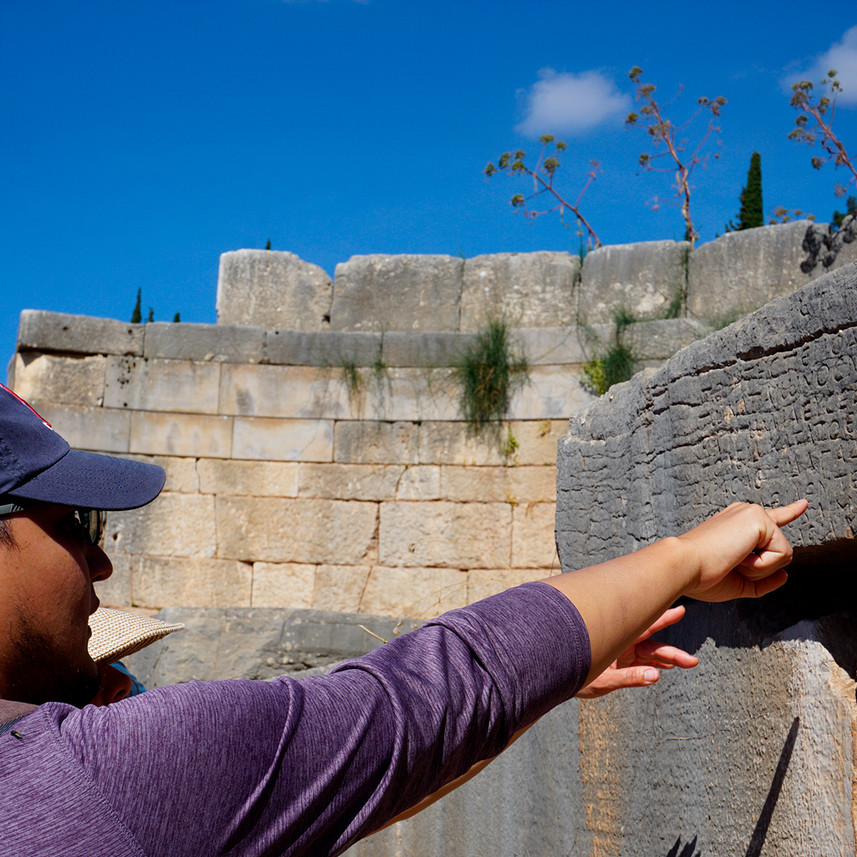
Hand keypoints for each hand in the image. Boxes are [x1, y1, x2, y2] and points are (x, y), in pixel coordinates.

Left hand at [576, 606, 697, 698]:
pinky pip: (641, 666)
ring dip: (667, 659)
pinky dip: (654, 667)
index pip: (644, 627)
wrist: (557, 676)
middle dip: (672, 652)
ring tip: (688, 662)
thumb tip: (656, 677)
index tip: (681, 610)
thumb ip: (628, 678)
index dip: (663, 618)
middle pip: (652, 645)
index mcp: (617, 639)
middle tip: (692, 660)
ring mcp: (622, 655)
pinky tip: (666, 668)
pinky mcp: (620, 666)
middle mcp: (622, 644)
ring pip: (650, 656)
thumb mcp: (601, 680)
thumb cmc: (574, 673)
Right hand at [678, 500, 807, 602]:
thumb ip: (763, 581)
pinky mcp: (760, 520)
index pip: (770, 519)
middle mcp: (745, 514)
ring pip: (783, 554)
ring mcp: (753, 514)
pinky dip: (763, 565)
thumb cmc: (702, 575)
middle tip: (730, 565)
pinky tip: (739, 558)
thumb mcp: (738, 582)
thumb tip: (785, 576)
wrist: (685, 566)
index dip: (790, 512)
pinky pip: (782, 554)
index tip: (804, 504)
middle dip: (761, 569)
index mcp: (736, 524)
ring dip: (761, 568)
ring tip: (732, 561)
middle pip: (777, 550)